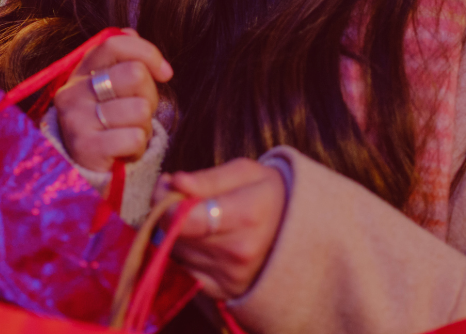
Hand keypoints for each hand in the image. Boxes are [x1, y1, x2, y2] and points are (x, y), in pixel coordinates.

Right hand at [54, 29, 173, 171]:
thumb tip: (131, 31)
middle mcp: (72, 91)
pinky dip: (138, 147)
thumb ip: (123, 58)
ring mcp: (75, 120)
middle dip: (149, 96)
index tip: (165, 73)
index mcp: (81, 71)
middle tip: (138, 113)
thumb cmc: (109, 122)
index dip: (148, 53)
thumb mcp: (114, 87)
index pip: (115, 43)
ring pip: (138, 109)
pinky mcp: (85, 148)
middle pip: (134, 74)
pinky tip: (124, 151)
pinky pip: (134, 138)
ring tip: (127, 133)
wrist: (89, 168)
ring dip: (143, 126)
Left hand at [153, 159, 287, 299]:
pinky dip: (184, 255)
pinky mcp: (222, 292)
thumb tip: (175, 182)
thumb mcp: (245, 173)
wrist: (300, 232)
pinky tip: (201, 241)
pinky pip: (182, 271)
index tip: (167, 186)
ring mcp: (231, 277)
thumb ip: (208, 178)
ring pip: (176, 252)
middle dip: (168, 213)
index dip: (165, 201)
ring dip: (176, 234)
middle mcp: (239, 252)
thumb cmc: (268, 195)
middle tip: (180, 196)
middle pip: (176, 234)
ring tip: (197, 218)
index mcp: (246, 216)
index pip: (185, 218)